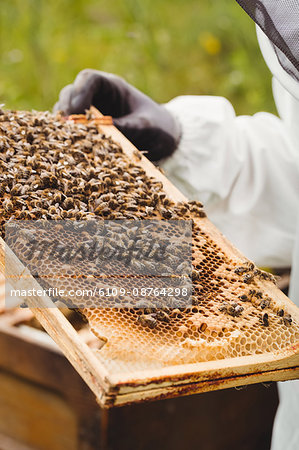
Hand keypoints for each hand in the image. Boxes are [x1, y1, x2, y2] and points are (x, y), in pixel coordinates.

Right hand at [53, 69, 180, 160]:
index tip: (76, 111)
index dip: (79, 92)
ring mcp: (91, 113)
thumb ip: (130, 126)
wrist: (163, 140)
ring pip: (67, 112)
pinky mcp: (89, 130)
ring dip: (64, 123)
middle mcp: (98, 97)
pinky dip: (67, 137)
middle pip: (72, 93)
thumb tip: (105, 131)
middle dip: (66, 108)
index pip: (89, 79)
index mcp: (113, 87)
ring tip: (65, 138)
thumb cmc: (158, 127)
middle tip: (65, 126)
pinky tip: (68, 148)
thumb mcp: (148, 126)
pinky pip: (72, 130)